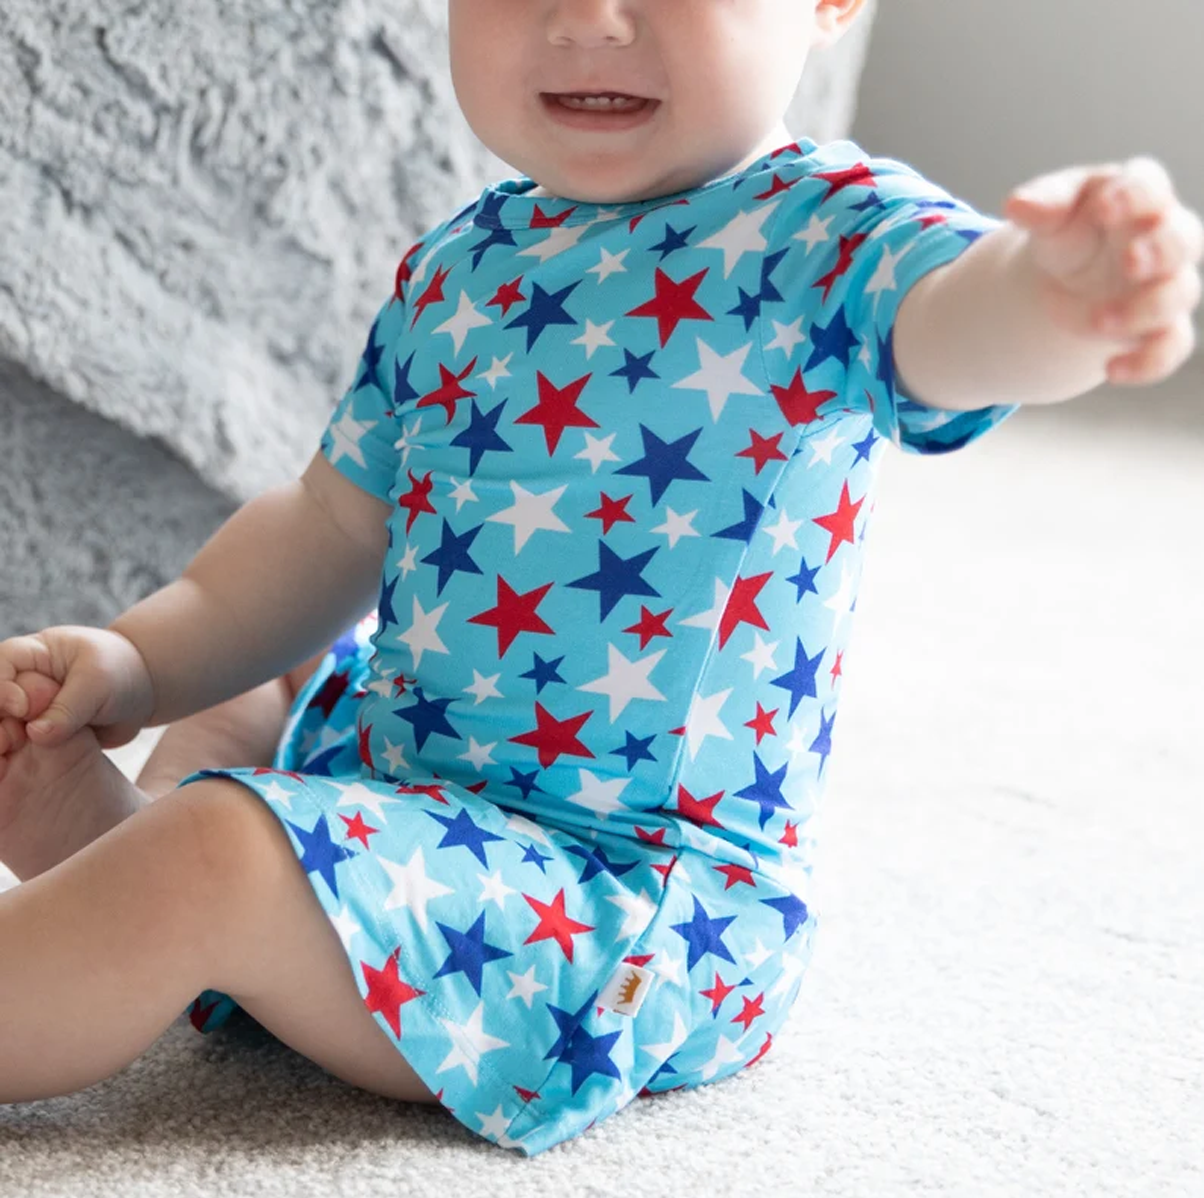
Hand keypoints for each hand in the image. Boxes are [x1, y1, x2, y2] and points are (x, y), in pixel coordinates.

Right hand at [0, 626, 155, 748]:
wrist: (142, 692)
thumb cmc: (122, 674)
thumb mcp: (99, 683)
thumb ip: (69, 708)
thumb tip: (37, 735)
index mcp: (30, 654)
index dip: (3, 691)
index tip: (23, 709)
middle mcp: (20, 682)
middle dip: (0, 723)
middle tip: (9, 743)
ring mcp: (25, 710)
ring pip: (2, 728)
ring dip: (5, 744)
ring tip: (10, 761)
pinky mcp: (34, 734)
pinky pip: (17, 748)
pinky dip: (15, 759)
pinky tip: (15, 771)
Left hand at [1003, 156, 1203, 384]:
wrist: (1064, 277)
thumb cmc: (1066, 231)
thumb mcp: (1050, 214)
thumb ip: (1043, 205)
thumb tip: (1015, 205)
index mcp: (1137, 197)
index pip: (1150, 185)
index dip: (1135, 195)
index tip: (1104, 208)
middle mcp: (1163, 238)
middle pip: (1183, 239)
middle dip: (1160, 252)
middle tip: (1128, 263)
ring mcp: (1165, 284)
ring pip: (1178, 296)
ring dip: (1142, 311)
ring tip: (1097, 322)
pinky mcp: (1158, 327)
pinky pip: (1170, 347)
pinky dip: (1147, 363)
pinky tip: (1112, 370)